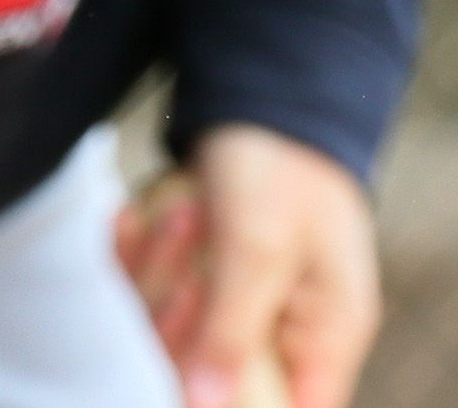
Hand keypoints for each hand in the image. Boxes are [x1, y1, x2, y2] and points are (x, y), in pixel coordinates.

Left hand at [118, 125, 379, 407]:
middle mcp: (285, 330)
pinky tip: (132, 217)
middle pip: (212, 374)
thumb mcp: (257, 248)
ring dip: (159, 272)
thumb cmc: (279, 164)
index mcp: (325, 337)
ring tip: (179, 214)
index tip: (181, 373)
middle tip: (186, 238)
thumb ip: (230, 333)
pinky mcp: (199, 271)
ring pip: (172, 329)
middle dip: (178, 315)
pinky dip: (139, 254)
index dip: (231, 404)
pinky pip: (153, 288)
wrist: (260, 83)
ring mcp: (239, 300)